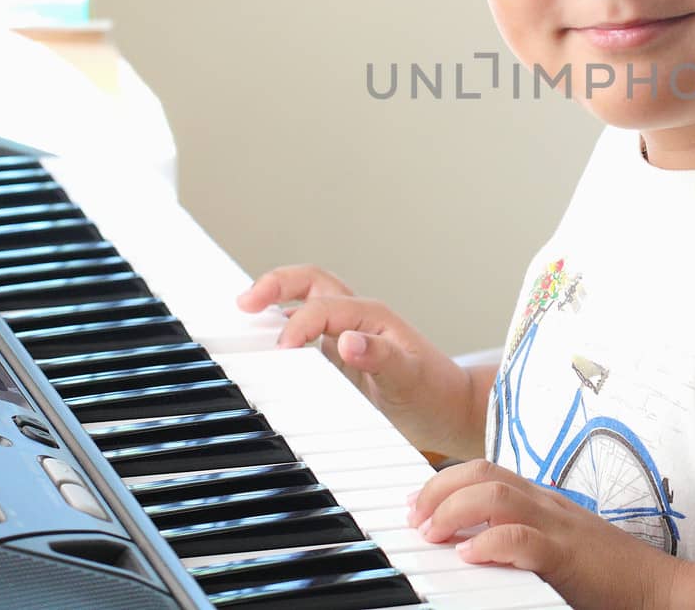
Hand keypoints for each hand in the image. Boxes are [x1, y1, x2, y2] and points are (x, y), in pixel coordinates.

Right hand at [235, 266, 483, 457]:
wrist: (449, 410)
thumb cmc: (435, 392)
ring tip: (246, 311)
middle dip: (277, 285)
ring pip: (307, 301)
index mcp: (372, 317)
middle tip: (245, 302)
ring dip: (277, 300)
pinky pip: (307, 331)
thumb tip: (349, 341)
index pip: (323, 308)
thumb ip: (382, 358)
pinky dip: (283, 328)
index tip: (283, 349)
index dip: (299, 324)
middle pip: (311, 283)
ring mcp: (348, 334)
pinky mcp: (341, 355)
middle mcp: (358, 319)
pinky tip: (267, 343)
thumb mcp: (411, 378)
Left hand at [407, 459, 679, 609]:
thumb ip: (521, 538)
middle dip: (439, 488)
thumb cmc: (610, 575)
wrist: (660, 589)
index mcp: (544, 501)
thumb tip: (471, 544)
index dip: (445, 482)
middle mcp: (548, 504)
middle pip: (483, 473)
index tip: (417, 505)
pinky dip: (491, 543)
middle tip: (415, 518)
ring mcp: (560, 526)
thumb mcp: (557, 546)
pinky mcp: (569, 556)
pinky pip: (522, 538)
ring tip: (432, 533)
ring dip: (454, 509)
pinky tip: (470, 554)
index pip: (487, 471)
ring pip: (497, 494)